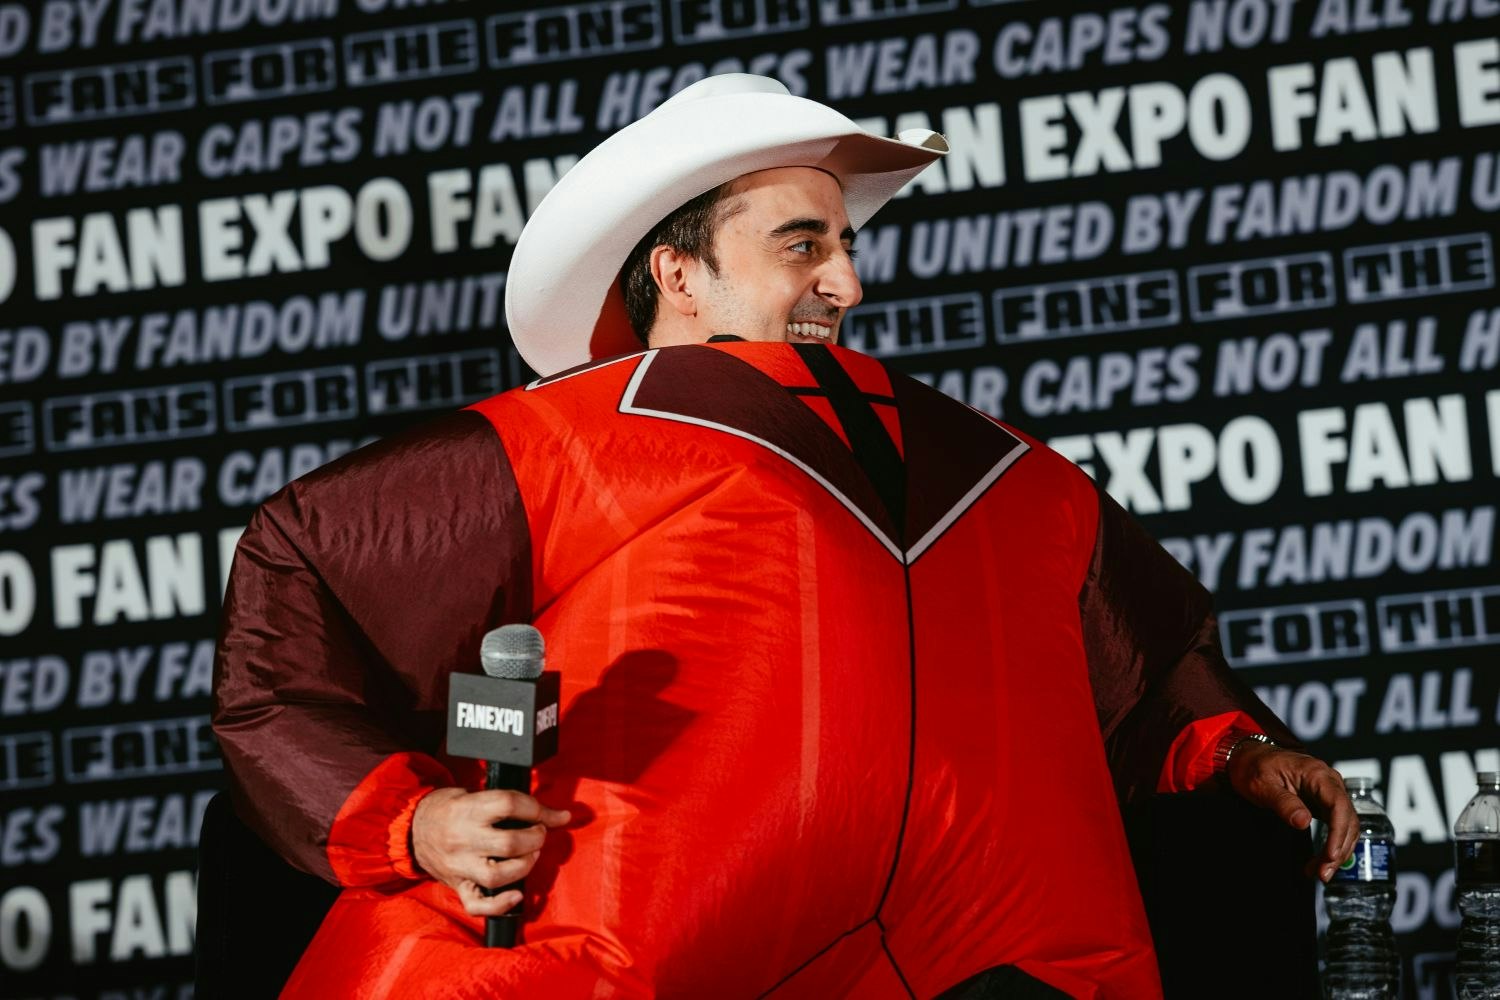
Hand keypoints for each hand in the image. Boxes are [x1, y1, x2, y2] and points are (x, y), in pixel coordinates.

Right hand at [411, 787, 570, 916]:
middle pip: (509, 843)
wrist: (410, 829)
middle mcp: (463, 839)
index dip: (538, 809)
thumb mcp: (470, 794)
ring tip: (531, 855)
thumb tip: (552, 814)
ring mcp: (459, 866)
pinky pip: (478, 905)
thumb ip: (504, 802)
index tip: (554, 815)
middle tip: (539, 833)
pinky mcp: (457, 886)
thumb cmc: (446, 808)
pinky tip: (516, 895)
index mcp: (467, 810)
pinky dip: (500, 905)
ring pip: (498, 875)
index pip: (509, 804)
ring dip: (525, 866)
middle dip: (535, 838)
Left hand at [1225, 742, 1357, 882]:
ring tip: (1320, 872)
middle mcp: (1329, 781)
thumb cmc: (1254, 766)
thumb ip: (1283, 803)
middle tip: (1323, 873)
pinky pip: (1336, 825)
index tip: (1331, 854)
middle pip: (1347, 819)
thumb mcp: (1262, 785)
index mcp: (1316, 773)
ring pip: (1345, 826)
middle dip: (1338, 849)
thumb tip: (1303, 822)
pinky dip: (1331, 844)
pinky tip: (1320, 860)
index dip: (1338, 832)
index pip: (1339, 805)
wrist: (1249, 757)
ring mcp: (1329, 792)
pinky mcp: (1325, 802)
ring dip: (1337, 851)